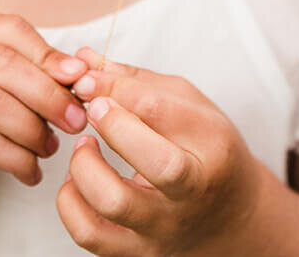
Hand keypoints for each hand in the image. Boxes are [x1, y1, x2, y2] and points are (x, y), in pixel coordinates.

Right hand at [0, 14, 90, 224]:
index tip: (80, 80)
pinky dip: (19, 160)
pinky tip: (28, 171)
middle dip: (48, 94)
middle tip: (75, 119)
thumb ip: (28, 75)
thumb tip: (80, 71)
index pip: (8, 30)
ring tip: (48, 148)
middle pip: (3, 64)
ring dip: (34, 131)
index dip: (49, 55)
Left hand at [56, 51, 272, 255]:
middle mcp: (191, 193)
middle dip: (115, 127)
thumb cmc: (205, 153)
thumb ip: (135, 81)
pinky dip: (70, 203)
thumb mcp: (187, 106)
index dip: (116, 89)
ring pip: (114, 203)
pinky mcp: (137, 252)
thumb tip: (84, 60)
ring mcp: (163, 227)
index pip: (162, 111)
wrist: (228, 217)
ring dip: (84, 166)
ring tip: (84, 147)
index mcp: (211, 147)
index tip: (90, 80)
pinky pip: (90, 235)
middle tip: (93, 109)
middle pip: (156, 163)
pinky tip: (77, 181)